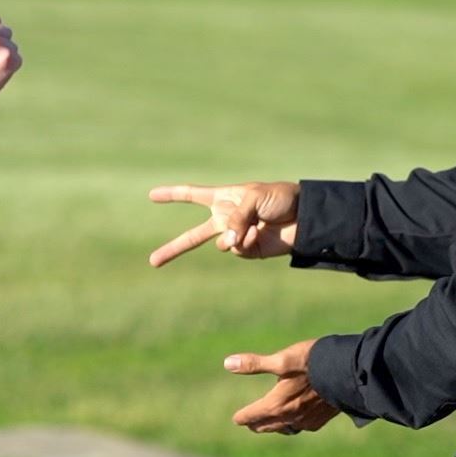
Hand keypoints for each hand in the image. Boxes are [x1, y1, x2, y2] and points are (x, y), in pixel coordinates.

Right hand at [148, 182, 299, 266]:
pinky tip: (260, 233)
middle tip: (153, 262)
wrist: (303, 216)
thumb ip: (236, 218)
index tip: (151, 195)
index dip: (173, 194)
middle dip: (173, 249)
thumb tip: (226, 243)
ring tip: (255, 226)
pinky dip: (247, 242)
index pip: (193, 195)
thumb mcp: (254, 198)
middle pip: (193, 236)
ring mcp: (236, 236)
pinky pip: (238, 249)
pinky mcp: (248, 250)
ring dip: (236, 236)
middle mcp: (225, 218)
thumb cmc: (280, 198)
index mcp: (223, 198)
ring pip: (222, 244)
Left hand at [225, 338, 340, 434]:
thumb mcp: (281, 360)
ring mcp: (305, 421)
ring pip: (283, 429)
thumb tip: (227, 363)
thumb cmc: (312, 362)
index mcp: (276, 404)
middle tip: (249, 422)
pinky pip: (300, 427)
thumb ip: (254, 364)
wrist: (347, 372)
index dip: (242, 416)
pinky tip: (296, 420)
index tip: (236, 419)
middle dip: (256, 423)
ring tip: (270, 423)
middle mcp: (289, 417)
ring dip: (274, 426)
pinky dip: (292, 425)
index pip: (252, 415)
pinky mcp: (319, 420)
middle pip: (266, 426)